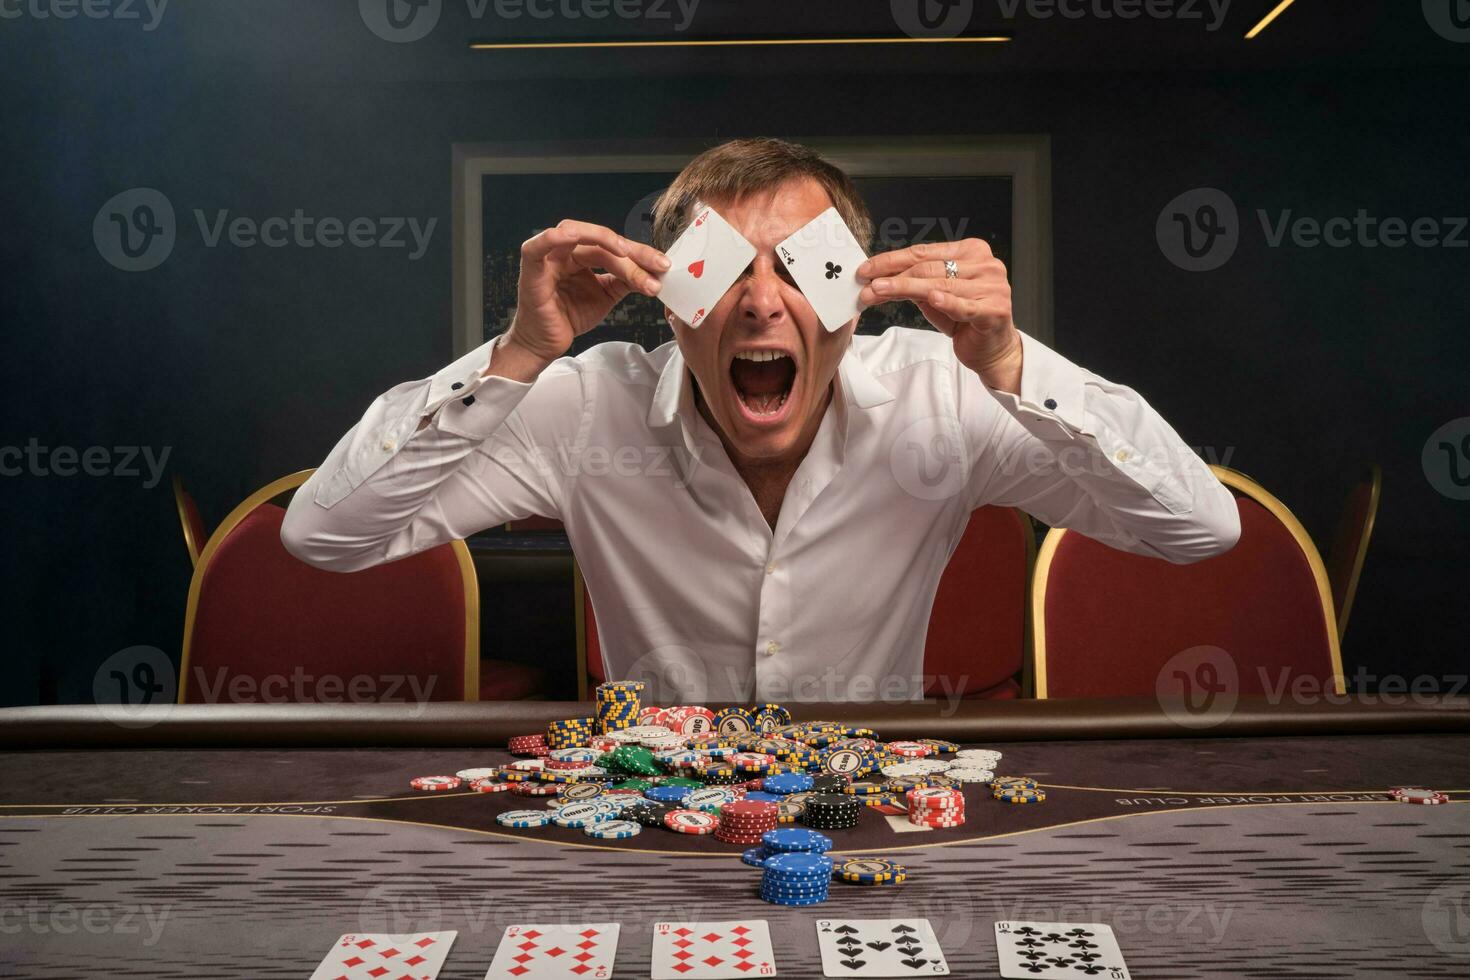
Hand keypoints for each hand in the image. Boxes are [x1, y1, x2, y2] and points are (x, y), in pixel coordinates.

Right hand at [501, 219, 670, 367]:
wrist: (546, 344)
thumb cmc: (570, 317)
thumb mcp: (606, 296)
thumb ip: (625, 280)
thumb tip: (654, 272)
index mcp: (582, 256)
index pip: (614, 249)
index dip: (640, 256)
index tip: (663, 266)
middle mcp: (566, 251)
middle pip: (601, 241)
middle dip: (632, 252)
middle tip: (657, 265)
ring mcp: (548, 257)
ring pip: (577, 235)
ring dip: (604, 240)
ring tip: (626, 253)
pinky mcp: (532, 267)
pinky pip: (539, 245)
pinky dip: (555, 237)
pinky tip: (575, 236)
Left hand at [857, 238, 1022, 392]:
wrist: (994, 350)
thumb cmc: (965, 320)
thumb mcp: (936, 298)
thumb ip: (916, 285)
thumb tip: (880, 279)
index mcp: (972, 252)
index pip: (925, 252)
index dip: (893, 260)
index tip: (867, 269)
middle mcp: (985, 265)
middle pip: (930, 267)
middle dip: (894, 276)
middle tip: (867, 286)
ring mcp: (992, 287)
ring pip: (940, 285)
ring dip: (905, 288)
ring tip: (878, 293)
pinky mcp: (994, 311)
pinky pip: (965, 306)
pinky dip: (947, 302)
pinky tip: (931, 298)